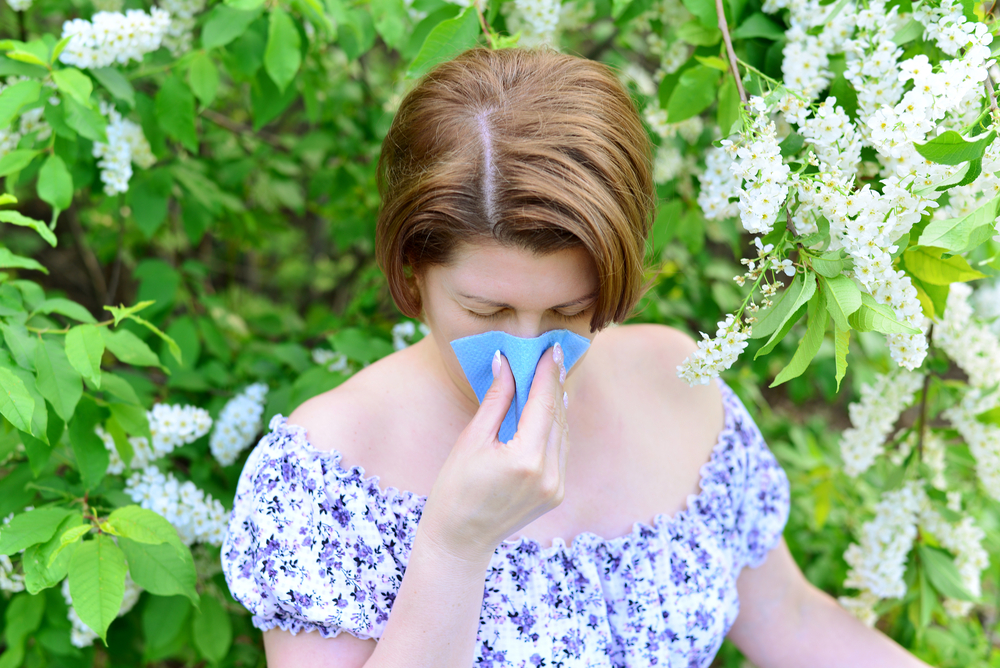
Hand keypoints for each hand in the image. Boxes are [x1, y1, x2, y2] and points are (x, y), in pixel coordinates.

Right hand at [417, 344, 569, 565]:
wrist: (459, 541)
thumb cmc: (454, 489)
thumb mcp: (472, 440)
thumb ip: (496, 400)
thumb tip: (505, 362)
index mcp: (526, 458)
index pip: (543, 403)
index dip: (548, 372)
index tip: (551, 348)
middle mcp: (548, 473)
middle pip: (556, 415)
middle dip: (553, 384)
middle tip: (550, 356)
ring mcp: (556, 486)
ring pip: (562, 432)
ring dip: (555, 405)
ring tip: (549, 377)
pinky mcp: (557, 494)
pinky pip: (561, 451)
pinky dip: (555, 428)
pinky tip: (548, 411)